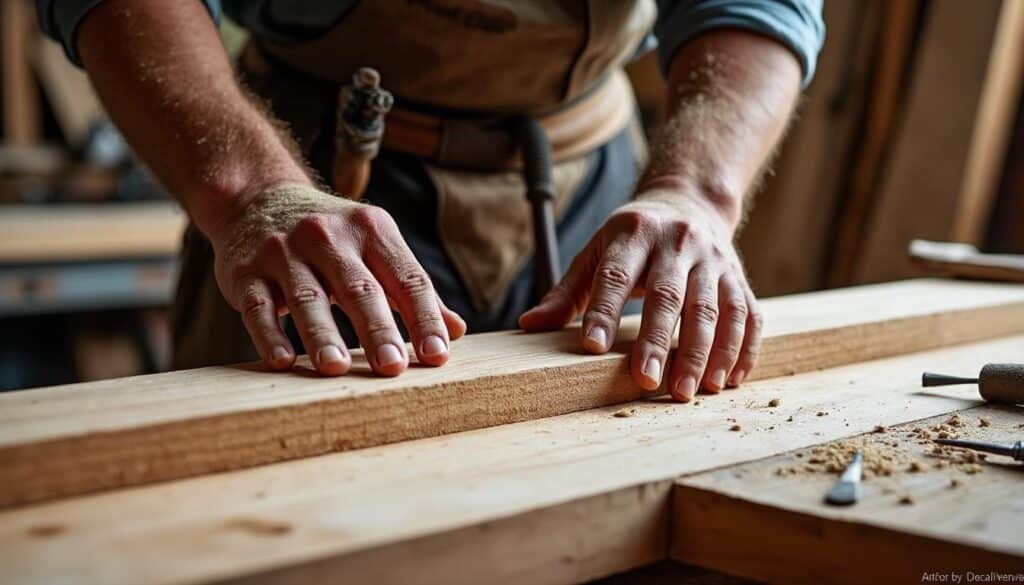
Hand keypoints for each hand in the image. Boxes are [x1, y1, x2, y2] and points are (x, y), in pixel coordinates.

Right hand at [209, 183, 465, 375]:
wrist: (257, 199)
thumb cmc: (331, 237)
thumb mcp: (374, 246)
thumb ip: (410, 289)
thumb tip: (455, 330)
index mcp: (371, 230)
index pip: (406, 278)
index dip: (424, 317)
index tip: (438, 354)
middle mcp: (328, 236)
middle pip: (359, 289)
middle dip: (378, 330)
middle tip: (393, 368)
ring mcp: (284, 252)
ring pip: (307, 299)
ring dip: (322, 336)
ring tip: (337, 369)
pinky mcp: (246, 272)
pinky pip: (259, 307)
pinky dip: (270, 335)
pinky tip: (283, 361)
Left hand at [519, 191, 761, 401]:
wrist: (690, 203)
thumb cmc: (633, 240)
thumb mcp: (596, 253)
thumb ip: (567, 293)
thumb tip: (529, 325)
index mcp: (635, 234)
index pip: (616, 275)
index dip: (604, 311)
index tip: (593, 348)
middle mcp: (679, 243)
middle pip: (669, 295)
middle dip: (659, 340)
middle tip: (647, 382)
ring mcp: (715, 260)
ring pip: (715, 309)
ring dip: (706, 353)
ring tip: (693, 391)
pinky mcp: (740, 277)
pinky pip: (748, 314)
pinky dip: (742, 349)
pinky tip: (730, 380)